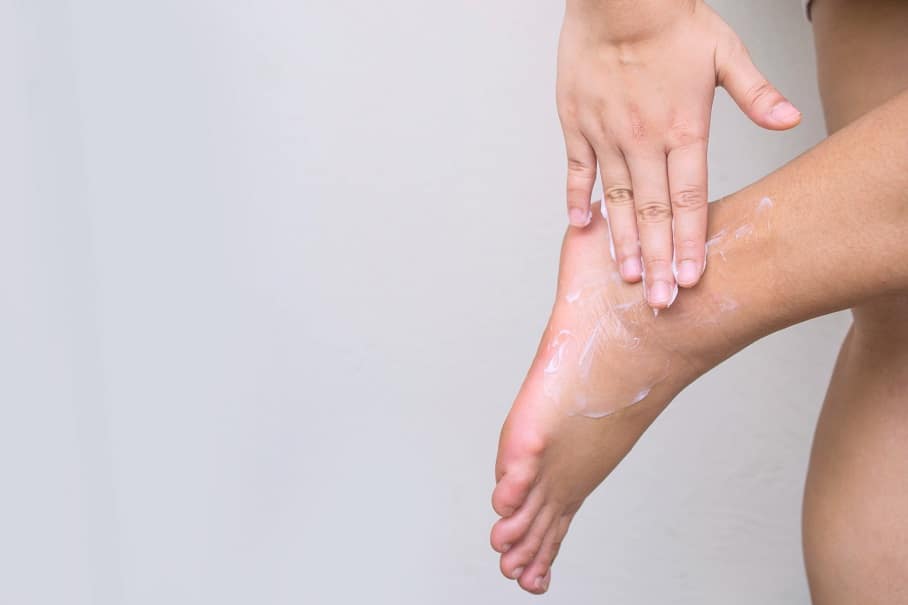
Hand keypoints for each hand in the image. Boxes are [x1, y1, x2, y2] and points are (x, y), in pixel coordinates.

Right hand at [557, 0, 800, 307]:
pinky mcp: (577, 124)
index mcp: (682, 128)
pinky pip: (578, 169)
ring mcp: (607, 134)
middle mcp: (643, 139)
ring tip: (627, 277)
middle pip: (653, 211)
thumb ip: (757, 93)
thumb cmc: (671, 22)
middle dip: (658, 259)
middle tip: (659, 301)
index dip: (690, 242)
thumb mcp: (725, 53)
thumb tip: (789, 121)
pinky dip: (578, 199)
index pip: (688, 199)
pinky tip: (581, 227)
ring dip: (622, 241)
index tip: (690, 279)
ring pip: (616, 199)